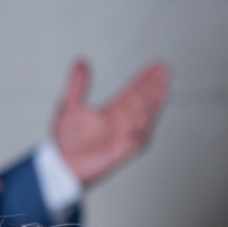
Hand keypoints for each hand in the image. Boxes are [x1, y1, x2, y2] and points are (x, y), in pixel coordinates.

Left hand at [51, 60, 170, 185]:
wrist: (63, 164)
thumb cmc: (67, 139)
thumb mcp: (70, 106)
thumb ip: (78, 84)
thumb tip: (81, 62)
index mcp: (112, 111)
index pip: (133, 91)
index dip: (145, 79)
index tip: (156, 66)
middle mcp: (122, 122)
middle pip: (141, 101)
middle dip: (152, 87)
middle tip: (164, 72)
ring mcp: (125, 136)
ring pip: (142, 117)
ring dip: (151, 105)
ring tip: (160, 90)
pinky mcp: (123, 151)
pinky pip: (135, 141)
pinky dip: (139, 131)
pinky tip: (143, 121)